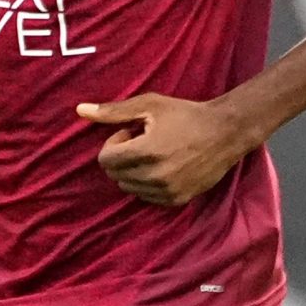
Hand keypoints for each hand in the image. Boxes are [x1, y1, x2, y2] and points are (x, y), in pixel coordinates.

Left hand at [75, 92, 251, 206]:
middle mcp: (155, 176)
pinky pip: (146, 198)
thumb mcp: (149, 105)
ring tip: (155, 154)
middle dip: (122, 157)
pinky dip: (147, 184)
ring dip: (134, 171)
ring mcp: (167, 191)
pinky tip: (164, 167)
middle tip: (143, 142)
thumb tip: (79, 111)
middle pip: (115, 175)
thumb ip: (113, 111)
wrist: (226, 133)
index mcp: (146, 151)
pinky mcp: (177, 200)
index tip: (131, 133)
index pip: (105, 160)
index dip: (113, 144)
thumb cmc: (186, 114)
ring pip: (129, 187)